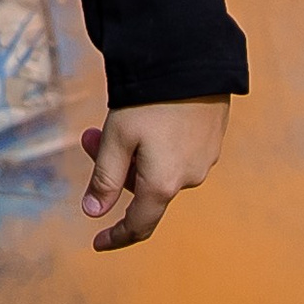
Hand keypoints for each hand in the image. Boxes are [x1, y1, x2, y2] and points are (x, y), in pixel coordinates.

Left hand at [80, 96, 228, 249]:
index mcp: (163, 184)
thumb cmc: (149, 100)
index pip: (138, 225)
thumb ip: (104, 178)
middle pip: (145, 190)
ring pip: (162, 170)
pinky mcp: (212, 138)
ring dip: (137, 155)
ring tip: (120, 117)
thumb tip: (93, 212)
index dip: (116, 236)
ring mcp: (204, 159)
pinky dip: (159, 145)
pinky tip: (150, 116)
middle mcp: (188, 179)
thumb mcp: (117, 137)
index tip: (97, 242)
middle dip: (116, 170)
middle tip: (91, 136)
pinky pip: (179, 154)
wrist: (192, 60)